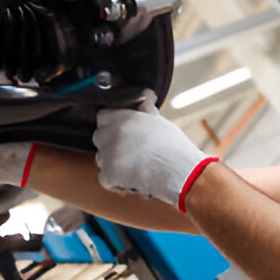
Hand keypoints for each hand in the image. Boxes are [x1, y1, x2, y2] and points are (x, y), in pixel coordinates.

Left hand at [93, 91, 216, 211]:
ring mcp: (109, 154)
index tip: (120, 133)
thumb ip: (144, 111)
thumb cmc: (174, 148)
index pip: (103, 116)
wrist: (181, 172)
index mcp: (124, 117)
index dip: (111, 125)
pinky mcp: (109, 173)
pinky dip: (116, 182)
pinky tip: (132, 179)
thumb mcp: (160, 121)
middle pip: (99, 137)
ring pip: (101, 158)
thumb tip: (144, 98)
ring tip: (134, 167)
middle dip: (110, 144)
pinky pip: (105, 178)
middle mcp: (113, 132)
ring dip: (112, 163)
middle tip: (129, 153)